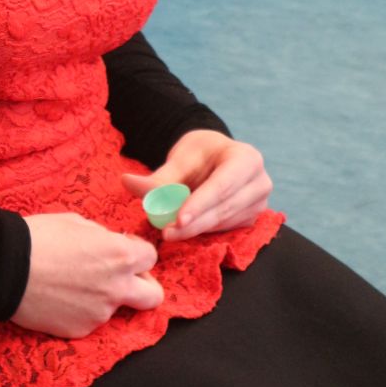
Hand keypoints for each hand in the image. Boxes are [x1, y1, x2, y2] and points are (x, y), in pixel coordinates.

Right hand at [11, 213, 163, 338]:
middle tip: (123, 278)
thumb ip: (104, 237)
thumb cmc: (39, 237)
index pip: (150, 257)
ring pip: (116, 307)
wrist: (5, 268)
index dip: (137, 251)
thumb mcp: (77, 222)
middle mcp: (116, 288)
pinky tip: (60, 297)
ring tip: (73, 283)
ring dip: (104, 296)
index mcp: (120, 256)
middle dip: (145, 286)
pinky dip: (81, 310)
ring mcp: (99, 313)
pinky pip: (90, 320)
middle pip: (153, 296)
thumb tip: (112, 244)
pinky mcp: (80, 330)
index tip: (123, 249)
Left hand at [122, 130, 271, 241]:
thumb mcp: (181, 158)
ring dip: (195, 230)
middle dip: (193, 223)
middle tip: (165, 233)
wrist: (216, 157)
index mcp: (247, 159)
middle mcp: (259, 182)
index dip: (200, 204)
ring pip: (223, 223)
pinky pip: (224, 230)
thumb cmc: (200, 153)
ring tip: (168, 231)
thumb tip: (126, 182)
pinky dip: (203, 231)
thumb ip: (159, 176)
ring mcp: (259, 204)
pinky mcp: (250, 220)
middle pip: (223, 208)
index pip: (222, 185)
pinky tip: (184, 230)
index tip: (178, 219)